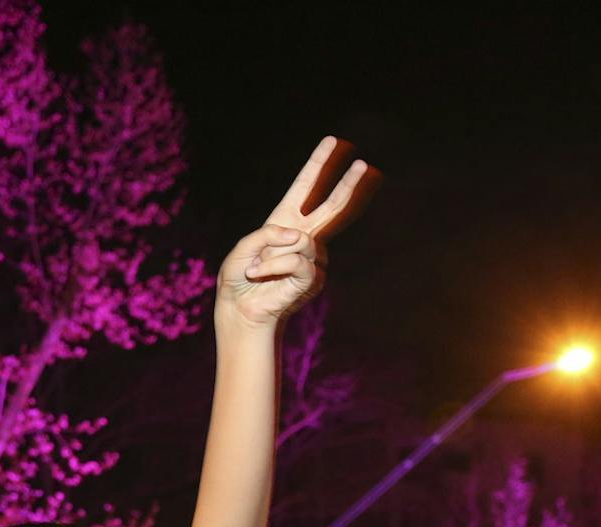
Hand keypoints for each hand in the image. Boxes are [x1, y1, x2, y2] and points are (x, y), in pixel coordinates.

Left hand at [216, 136, 376, 332]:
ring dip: (272, 255)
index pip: (304, 189)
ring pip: (302, 241)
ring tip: (258, 269)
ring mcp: (311, 257)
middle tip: (362, 164)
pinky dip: (273, 268)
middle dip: (346, 185)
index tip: (332, 142)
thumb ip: (266, 234)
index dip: (317, 166)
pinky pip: (297, 262)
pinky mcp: (312, 277)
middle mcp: (302, 236)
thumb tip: (300, 237)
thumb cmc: (238, 279)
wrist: (240, 310)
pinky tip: (263, 277)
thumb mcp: (243, 248)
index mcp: (285, 221)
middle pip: (331, 206)